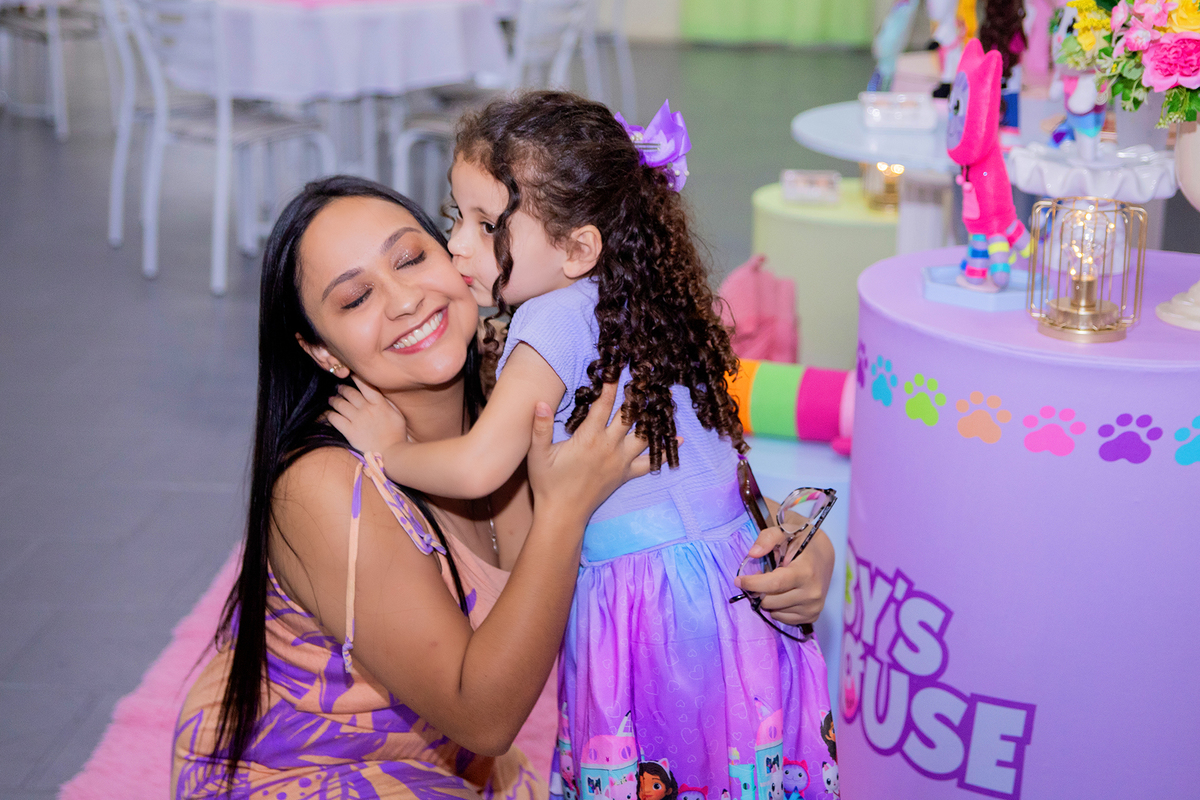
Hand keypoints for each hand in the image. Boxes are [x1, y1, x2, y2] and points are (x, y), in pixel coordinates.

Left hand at [327, 377, 408, 455]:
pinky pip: (334, 418)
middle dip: (343, 389)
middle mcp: (366, 409)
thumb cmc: (397, 435)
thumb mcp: (397, 415)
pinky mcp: (349, 431)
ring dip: (334, 400)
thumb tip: (378, 394)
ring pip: (340, 403)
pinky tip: (329, 414)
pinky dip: (330, 415)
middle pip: (350, 393)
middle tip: (340, 389)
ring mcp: (357, 420)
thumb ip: (387, 403)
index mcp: (379, 403)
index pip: (365, 385)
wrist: (390, 454)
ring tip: (332, 400)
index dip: (356, 377)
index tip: (351, 374)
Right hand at [526, 382, 651, 525]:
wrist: (563, 514)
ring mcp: (620, 461)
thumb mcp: (538, 454)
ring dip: (654, 418)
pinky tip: (678, 441)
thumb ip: (540, 427)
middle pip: (629, 416)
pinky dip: (663, 452)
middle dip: (638, 396)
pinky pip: (649, 462)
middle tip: (647, 379)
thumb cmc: (548, 483)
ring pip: (644, 436)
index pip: (603, 406)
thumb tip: (539, 403)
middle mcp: (609, 447)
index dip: (611, 386)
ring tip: (665, 402)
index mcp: (589, 438)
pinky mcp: (625, 475)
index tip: (617, 369)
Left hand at [735, 524, 833, 626]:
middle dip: (758, 590)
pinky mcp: (812, 616)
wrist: (824, 554)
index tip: (738, 580)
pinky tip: (782, 593)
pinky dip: (776, 608)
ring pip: (774, 611)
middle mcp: (811, 593)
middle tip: (760, 576)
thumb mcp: (786, 529)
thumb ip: (768, 538)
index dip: (753, 584)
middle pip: (770, 601)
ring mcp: (813, 607)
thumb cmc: (803, 540)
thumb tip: (753, 553)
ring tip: (774, 583)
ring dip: (767, 599)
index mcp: (806, 572)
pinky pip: (783, 619)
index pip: (774, 584)